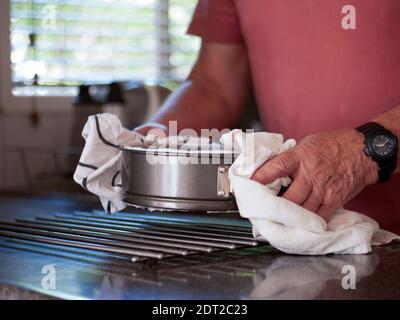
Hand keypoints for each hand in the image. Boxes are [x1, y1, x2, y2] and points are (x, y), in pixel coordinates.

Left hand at [251, 129, 378, 220]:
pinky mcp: (334, 199)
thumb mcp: (307, 144)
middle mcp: (310, 174)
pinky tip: (299, 226)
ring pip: (302, 210)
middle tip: (262, 213)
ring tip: (276, 223)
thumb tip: (271, 168)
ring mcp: (323, 189)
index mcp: (300, 157)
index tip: (249, 184)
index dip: (261, 176)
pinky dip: (309, 223)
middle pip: (288, 197)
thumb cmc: (334, 145)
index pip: (277, 166)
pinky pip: (319, 216)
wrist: (364, 151)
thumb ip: (290, 158)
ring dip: (289, 218)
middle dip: (274, 207)